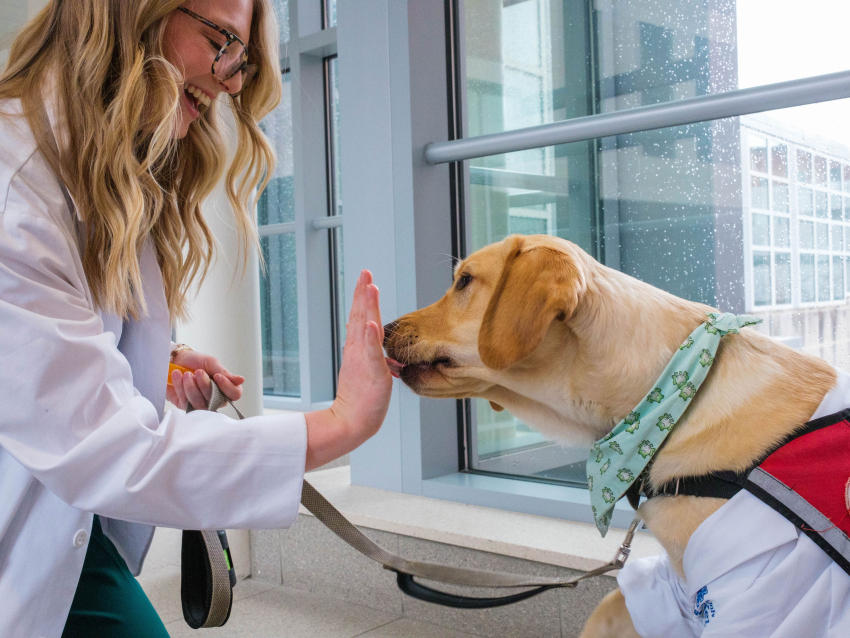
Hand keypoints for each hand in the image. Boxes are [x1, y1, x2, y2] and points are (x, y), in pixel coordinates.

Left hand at [167, 350, 244, 410]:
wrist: (174, 359)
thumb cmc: (195, 361)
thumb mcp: (211, 363)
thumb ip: (224, 372)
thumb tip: (241, 380)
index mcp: (224, 387)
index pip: (235, 394)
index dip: (227, 387)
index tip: (217, 376)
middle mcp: (214, 398)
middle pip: (216, 400)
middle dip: (205, 385)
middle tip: (198, 371)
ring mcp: (200, 403)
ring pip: (200, 403)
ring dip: (191, 387)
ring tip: (186, 374)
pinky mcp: (185, 405)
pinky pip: (185, 402)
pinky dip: (180, 387)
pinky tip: (178, 376)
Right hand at [304, 270, 392, 469]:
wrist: (352, 421)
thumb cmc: (361, 398)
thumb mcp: (365, 367)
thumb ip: (366, 349)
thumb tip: (366, 334)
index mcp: (357, 348)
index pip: (360, 316)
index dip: (362, 296)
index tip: (366, 277)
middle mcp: (358, 350)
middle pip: (360, 316)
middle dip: (363, 293)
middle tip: (365, 272)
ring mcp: (364, 360)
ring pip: (365, 328)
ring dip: (367, 306)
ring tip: (369, 287)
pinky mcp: (371, 372)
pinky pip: (370, 352)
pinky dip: (370, 337)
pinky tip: (371, 323)